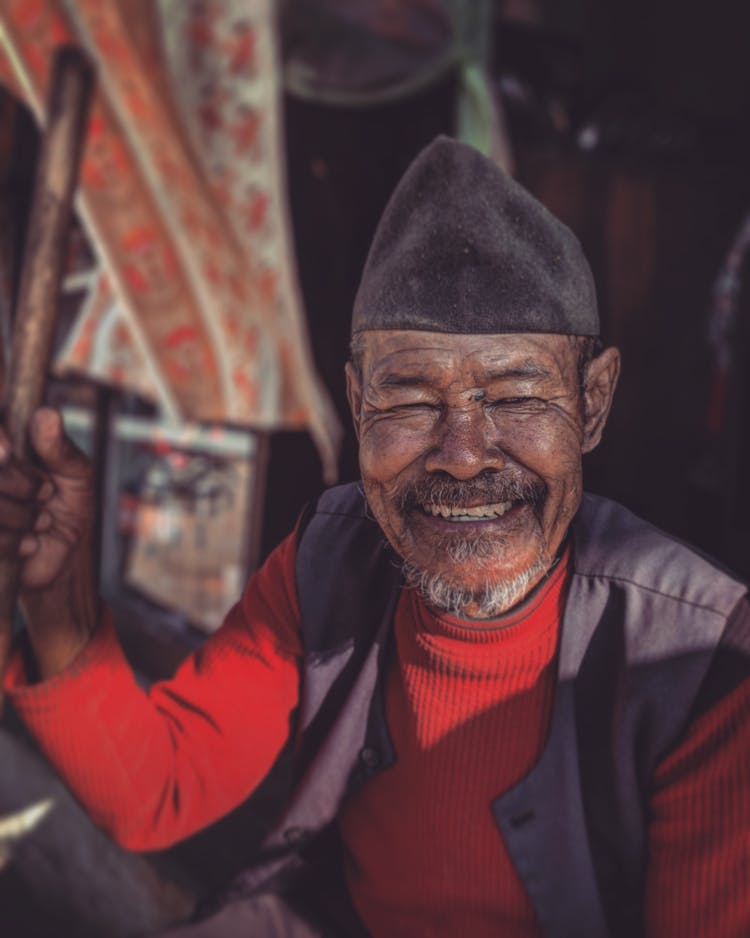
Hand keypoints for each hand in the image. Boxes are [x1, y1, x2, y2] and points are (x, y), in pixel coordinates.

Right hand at [0, 407, 92, 591]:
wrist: (66, 556)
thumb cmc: (69, 505)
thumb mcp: (77, 473)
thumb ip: (60, 447)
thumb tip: (47, 414)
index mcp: (4, 446)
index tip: (9, 452)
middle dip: (20, 483)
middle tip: (47, 493)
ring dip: (22, 516)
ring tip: (42, 521)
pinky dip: (14, 542)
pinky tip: (30, 543)